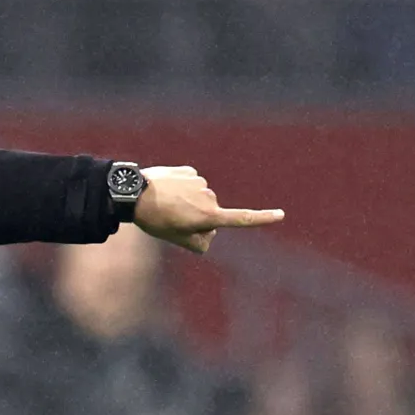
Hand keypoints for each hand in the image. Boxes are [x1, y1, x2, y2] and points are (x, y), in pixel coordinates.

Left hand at [134, 165, 283, 253]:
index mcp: (209, 215)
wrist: (134, 192)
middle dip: (197, 220)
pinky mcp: (189, 171)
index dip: (262, 219)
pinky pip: (190, 185)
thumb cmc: (155, 220)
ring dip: (186, 204)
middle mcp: (209, 197)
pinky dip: (181, 189)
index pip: (241, 219)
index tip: (281, 214)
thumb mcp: (176, 239)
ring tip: (165, 205)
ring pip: (199, 200)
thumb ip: (198, 243)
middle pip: (211, 215)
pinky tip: (165, 191)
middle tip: (172, 221)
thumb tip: (209, 235)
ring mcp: (200, 182)